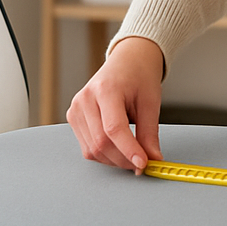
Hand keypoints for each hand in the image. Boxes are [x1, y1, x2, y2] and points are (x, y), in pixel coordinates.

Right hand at [67, 36, 165, 172]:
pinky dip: (105, 154)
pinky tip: (118, 147)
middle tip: (143, 163)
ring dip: (115, 159)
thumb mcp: (150, 102)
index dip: (128, 150)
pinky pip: (87, 147)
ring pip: (93, 150)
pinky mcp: (74, 118)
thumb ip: (149, 134)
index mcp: (106, 89)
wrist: (128, 61)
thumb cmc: (139, 76)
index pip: (113, 128)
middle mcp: (85, 99)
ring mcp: (76, 109)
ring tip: (133, 153)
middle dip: (124, 159)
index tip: (143, 164)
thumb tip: (152, 159)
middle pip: (101, 143)